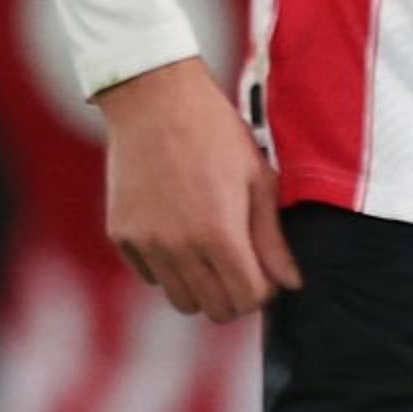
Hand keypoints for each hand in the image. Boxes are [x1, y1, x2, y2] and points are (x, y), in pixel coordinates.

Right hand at [99, 59, 299, 321]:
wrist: (156, 102)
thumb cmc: (217, 135)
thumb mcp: (259, 179)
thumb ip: (273, 238)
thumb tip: (291, 283)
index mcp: (219, 234)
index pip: (246, 298)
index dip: (263, 291)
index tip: (267, 273)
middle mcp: (179, 247)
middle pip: (213, 309)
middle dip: (235, 296)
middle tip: (244, 268)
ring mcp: (146, 243)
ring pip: (179, 299)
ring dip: (202, 287)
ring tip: (214, 254)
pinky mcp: (121, 235)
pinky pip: (150, 275)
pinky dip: (168, 268)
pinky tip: (181, 234)